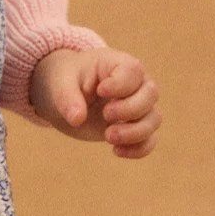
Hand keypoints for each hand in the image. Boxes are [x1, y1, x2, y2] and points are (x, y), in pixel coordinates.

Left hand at [29, 47, 160, 158]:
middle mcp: (135, 84)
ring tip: (108, 137)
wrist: (65, 96)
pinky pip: (150, 140)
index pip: (134, 71)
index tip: (100, 91)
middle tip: (105, 115)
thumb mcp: (60, 84)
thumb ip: (67, 98)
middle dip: (130, 109)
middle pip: (151, 94)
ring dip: (135, 132)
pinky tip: (116, 151)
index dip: (121, 85)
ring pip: (154, 119)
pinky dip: (138, 149)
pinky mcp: (134, 127)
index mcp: (118, 64)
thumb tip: (78, 118)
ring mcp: (138, 106)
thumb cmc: (66, 81)